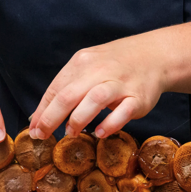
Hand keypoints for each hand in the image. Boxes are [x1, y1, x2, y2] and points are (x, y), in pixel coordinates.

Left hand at [29, 33, 170, 139]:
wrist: (155, 55)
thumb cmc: (114, 66)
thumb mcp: (87, 68)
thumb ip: (65, 89)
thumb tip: (38, 117)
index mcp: (82, 63)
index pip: (56, 88)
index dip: (43, 111)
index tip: (35, 130)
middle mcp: (99, 71)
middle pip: (69, 95)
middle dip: (51, 118)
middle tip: (43, 136)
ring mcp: (120, 83)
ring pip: (94, 100)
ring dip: (78, 120)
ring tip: (70, 133)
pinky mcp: (138, 97)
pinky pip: (123, 112)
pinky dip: (109, 124)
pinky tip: (99, 133)